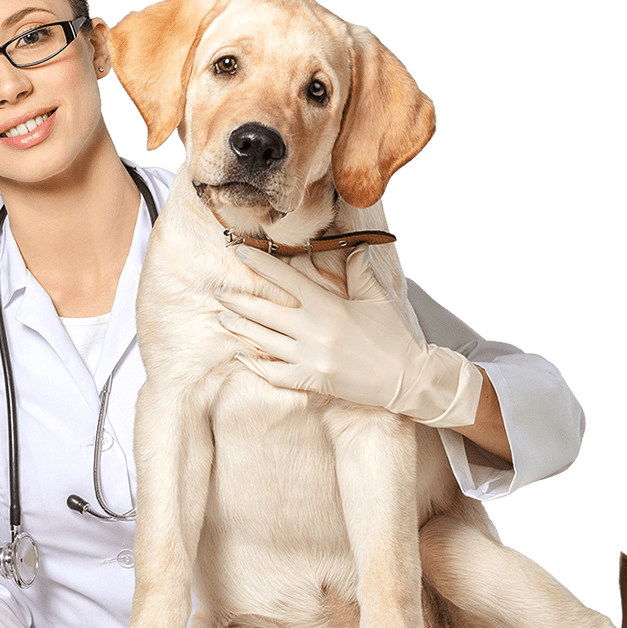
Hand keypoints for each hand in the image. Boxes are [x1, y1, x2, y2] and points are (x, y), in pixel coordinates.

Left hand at [216, 245, 482, 426]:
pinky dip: (255, 365)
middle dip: (238, 301)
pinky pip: (274, 374)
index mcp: (328, 308)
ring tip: (223, 318)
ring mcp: (310, 360)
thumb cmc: (394, 335)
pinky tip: (242, 356)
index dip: (259, 264)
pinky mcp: (312, 382)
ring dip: (240, 328)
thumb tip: (350, 245)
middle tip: (218, 292)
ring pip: (263, 342)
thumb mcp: (376, 297)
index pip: (285, 280)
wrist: (408, 378)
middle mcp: (314, 333)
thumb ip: (359, 270)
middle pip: (264, 312)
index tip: (238, 252)